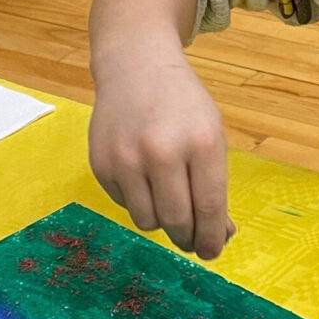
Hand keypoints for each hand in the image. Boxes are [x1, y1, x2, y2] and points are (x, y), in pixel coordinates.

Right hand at [88, 46, 235, 260]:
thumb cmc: (182, 104)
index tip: (212, 251)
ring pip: (147, 221)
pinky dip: (138, 200)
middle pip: (177, 222)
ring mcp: (127, 158)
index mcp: (202, 142)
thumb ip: (214, 185)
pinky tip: (143, 175)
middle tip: (191, 239)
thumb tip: (217, 236)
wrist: (136, 67)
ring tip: (167, 199)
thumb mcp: (210, 135)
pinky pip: (124, 204)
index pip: (208, 208)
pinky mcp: (101, 163)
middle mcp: (163, 151)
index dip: (211, 238)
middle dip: (187, 238)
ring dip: (161, 220)